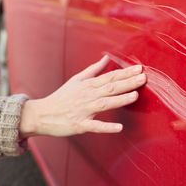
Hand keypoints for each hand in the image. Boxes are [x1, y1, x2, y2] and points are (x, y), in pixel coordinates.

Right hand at [19, 56, 145, 137]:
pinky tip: (119, 127)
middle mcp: (87, 96)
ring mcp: (84, 111)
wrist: (42, 114)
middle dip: (127, 83)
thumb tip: (106, 58)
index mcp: (88, 85)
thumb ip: (93, 70)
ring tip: (135, 95)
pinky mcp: (80, 125)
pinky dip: (107, 127)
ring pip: (105, 104)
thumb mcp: (76, 80)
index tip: (139, 69)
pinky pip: (95, 126)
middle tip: (143, 78)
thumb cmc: (61, 97)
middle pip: (110, 88)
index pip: (109, 77)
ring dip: (120, 99)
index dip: (125, 73)